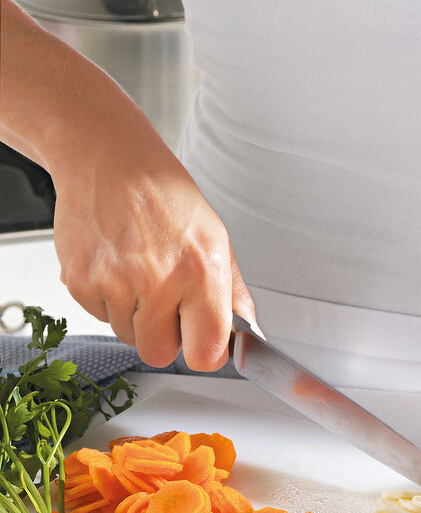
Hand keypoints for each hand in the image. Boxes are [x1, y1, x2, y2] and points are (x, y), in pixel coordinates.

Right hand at [51, 122, 255, 371]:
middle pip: (158, 354)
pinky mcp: (80, 281)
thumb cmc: (164, 196)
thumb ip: (234, 295)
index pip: (206, 353)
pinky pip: (99, 316)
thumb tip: (248, 337)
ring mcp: (114, 282)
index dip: (204, 352)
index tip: (202, 341)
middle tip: (166, 303)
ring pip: (127, 336)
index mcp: (199, 272)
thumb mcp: (215, 239)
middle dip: (164, 337)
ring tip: (139, 273)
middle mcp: (156, 280)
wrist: (107, 158)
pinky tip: (116, 266)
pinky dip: (108, 299)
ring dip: (135, 315)